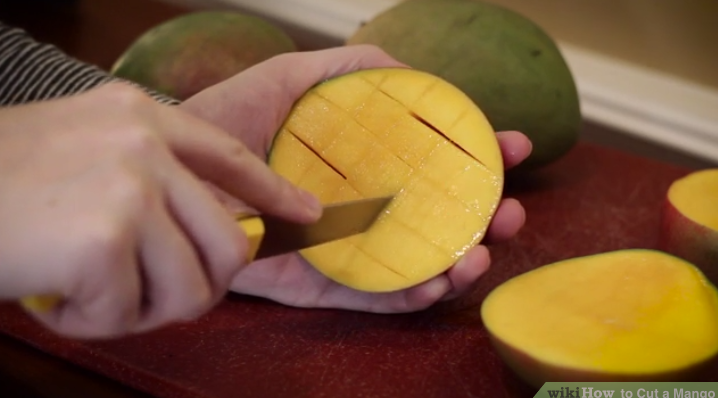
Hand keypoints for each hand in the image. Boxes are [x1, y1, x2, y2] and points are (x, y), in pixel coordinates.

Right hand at [0, 83, 321, 338]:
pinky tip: (59, 298)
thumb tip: (208, 230)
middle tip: (148, 298)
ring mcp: (128, 185)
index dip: (273, 193)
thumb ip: (148, 183)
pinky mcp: (105, 236)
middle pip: (228, 240)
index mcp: (139, 116)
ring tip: (86, 291)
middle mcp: (143, 143)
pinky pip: (133, 311)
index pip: (230, 158)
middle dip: (199, 286)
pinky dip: (96, 322)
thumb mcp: (79, 154)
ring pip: (190, 285)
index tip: (306, 214)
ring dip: (139, 308)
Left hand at [181, 45, 531, 312]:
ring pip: (418, 264)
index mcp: (362, 165)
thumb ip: (345, 72)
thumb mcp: (288, 80)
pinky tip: (438, 280)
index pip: (433, 163)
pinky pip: (376, 298)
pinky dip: (413, 295)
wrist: (175, 172)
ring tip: (482, 251)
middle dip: (485, 217)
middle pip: (437, 219)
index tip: (511, 146)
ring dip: (461, 263)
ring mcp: (345, 249)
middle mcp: (362, 208)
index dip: (477, 155)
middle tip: (511, 210)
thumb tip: (407, 69)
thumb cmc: (225, 121)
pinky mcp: (320, 285)